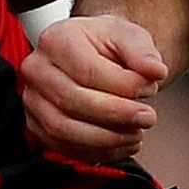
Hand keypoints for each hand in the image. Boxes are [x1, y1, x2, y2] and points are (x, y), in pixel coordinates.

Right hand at [21, 15, 166, 163]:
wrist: (88, 53)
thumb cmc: (105, 45)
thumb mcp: (129, 36)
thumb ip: (143, 52)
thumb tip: (155, 71)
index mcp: (57, 40)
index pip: (88, 71)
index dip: (124, 86)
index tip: (150, 88)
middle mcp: (37, 69)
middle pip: (74, 101)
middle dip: (117, 115)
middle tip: (147, 118)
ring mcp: (33, 100)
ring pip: (65, 130)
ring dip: (107, 139)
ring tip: (136, 134)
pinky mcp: (37, 125)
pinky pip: (64, 147)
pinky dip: (97, 152)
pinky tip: (122, 145)